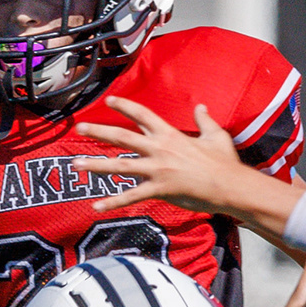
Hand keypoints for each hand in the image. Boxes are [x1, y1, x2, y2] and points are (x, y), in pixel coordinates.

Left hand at [75, 98, 297, 234]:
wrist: (230, 186)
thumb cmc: (225, 162)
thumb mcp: (216, 135)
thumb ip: (205, 119)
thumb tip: (201, 106)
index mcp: (170, 134)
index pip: (142, 115)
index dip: (125, 105)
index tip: (109, 99)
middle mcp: (159, 149)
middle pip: (122, 136)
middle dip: (99, 130)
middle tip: (79, 126)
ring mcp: (157, 169)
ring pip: (119, 166)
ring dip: (95, 165)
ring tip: (75, 165)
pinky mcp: (159, 189)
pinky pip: (131, 197)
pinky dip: (113, 203)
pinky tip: (96, 207)